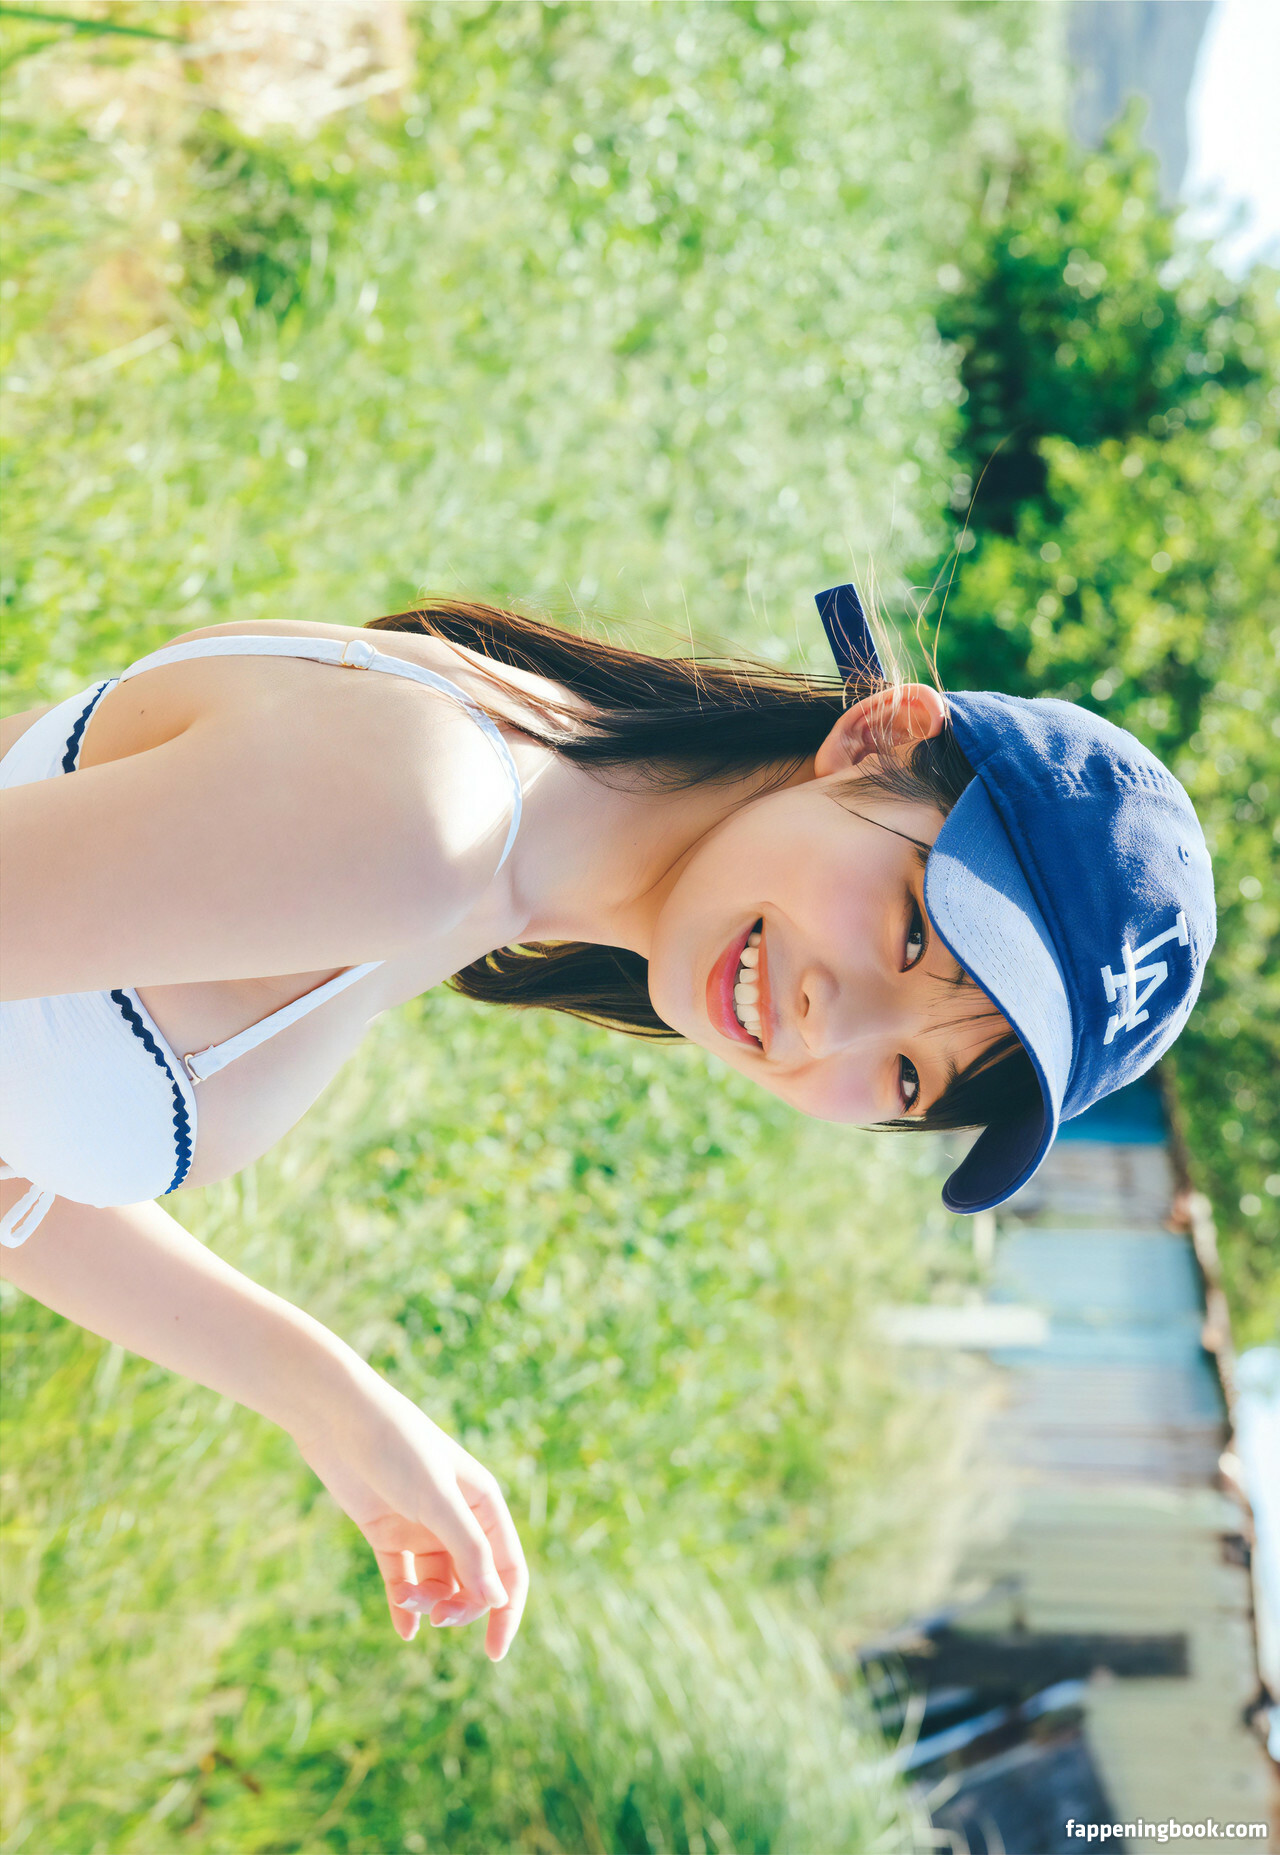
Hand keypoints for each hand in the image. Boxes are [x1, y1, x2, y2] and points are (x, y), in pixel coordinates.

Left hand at [292, 1375, 527, 1659]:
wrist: (339, 1418)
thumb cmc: (396, 1448)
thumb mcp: (436, 1499)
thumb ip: (467, 1548)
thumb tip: (497, 1600)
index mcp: (483, 1504)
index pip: (507, 1568)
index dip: (506, 1611)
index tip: (493, 1652)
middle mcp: (456, 1517)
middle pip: (473, 1581)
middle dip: (461, 1607)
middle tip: (439, 1618)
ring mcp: (420, 1526)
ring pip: (437, 1583)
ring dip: (428, 1602)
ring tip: (409, 1603)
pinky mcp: (386, 1531)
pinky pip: (403, 1578)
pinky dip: (404, 1606)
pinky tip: (403, 1630)